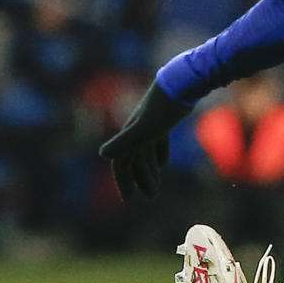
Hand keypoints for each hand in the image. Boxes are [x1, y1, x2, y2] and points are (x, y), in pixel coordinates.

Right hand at [98, 80, 191, 199]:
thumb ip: (125, 141)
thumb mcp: (144, 128)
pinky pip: (156, 141)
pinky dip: (158, 154)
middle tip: (149, 197)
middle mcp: (136, 130)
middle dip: (139, 179)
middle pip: (134, 160)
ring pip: (145, 152)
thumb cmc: (163, 108)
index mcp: (130, 135)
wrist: (181, 83)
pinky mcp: (163, 119)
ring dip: (149, 170)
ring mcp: (150, 124)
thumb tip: (103, 155)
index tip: (129, 199)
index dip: (124, 181)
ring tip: (156, 187)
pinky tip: (163, 164)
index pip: (122, 163)